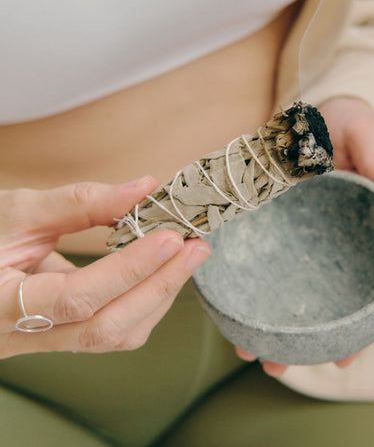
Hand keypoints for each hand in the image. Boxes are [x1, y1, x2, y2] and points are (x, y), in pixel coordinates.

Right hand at [0, 177, 209, 358]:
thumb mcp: (19, 212)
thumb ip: (81, 202)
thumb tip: (143, 189)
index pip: (77, 297)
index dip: (129, 269)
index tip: (169, 238)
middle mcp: (23, 336)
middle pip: (106, 327)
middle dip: (159, 286)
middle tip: (196, 248)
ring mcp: (46, 343)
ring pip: (116, 336)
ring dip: (159, 295)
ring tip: (187, 258)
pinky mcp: (65, 337)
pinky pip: (115, 330)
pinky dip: (146, 302)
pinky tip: (162, 274)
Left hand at [233, 98, 373, 374]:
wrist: (313, 111)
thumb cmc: (347, 125)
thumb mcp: (367, 138)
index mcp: (352, 233)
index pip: (358, 291)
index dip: (354, 328)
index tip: (342, 360)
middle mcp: (319, 244)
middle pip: (312, 300)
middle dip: (295, 338)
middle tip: (274, 367)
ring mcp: (288, 238)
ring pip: (277, 287)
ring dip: (261, 320)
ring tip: (243, 348)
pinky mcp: (262, 223)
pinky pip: (251, 256)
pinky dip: (240, 281)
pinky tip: (225, 302)